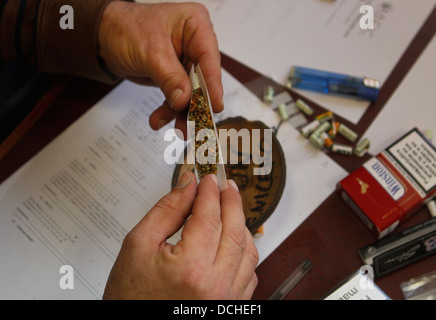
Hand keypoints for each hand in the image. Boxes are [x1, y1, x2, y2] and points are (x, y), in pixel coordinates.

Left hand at [98, 1, 223, 136]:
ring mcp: (185, 61)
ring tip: (178, 130)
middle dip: (196, 105)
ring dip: (182, 113)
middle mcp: (194, 44)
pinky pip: (177, 97)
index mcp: (195, 26)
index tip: (215, 105)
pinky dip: (168, 111)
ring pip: (191, 93)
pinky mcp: (175, 76)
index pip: (209, 58)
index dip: (213, 84)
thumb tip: (185, 99)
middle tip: (195, 125)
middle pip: (203, 80)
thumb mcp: (149, 52)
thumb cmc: (125, 28)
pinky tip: (158, 120)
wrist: (104, 35)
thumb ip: (170, 77)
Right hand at [103, 172, 258, 299]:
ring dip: (240, 224)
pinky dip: (244, 251)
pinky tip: (233, 240)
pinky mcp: (231, 305)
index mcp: (191, 269)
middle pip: (235, 230)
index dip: (210, 192)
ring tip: (229, 208)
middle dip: (231, 201)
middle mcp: (215, 286)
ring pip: (248, 250)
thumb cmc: (130, 296)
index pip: (209, 216)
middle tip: (225, 185)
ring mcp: (227, 298)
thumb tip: (188, 185)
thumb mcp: (138, 245)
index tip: (208, 178)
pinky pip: (249, 273)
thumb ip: (167, 210)